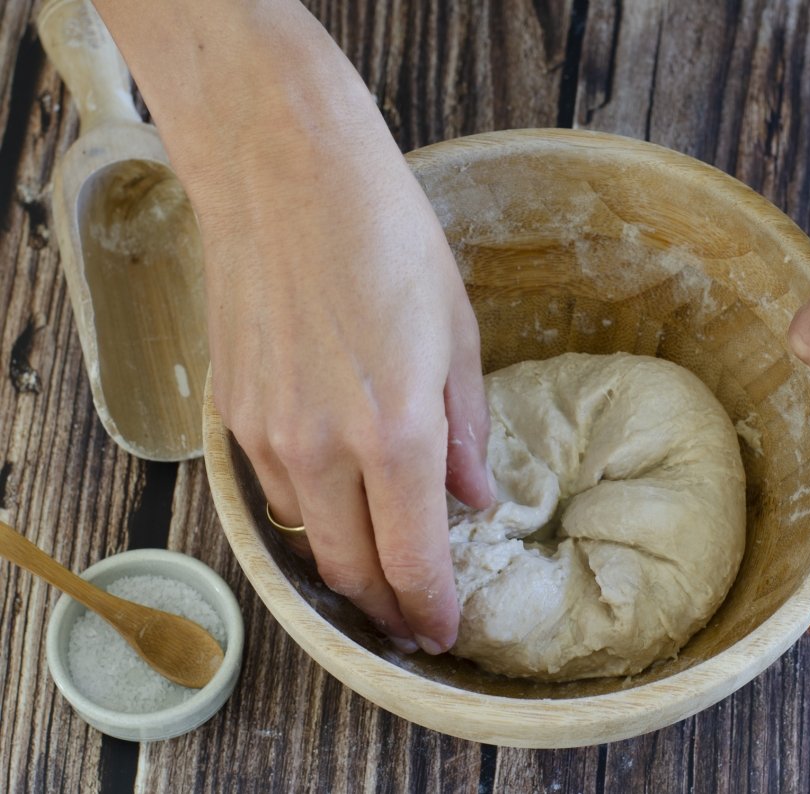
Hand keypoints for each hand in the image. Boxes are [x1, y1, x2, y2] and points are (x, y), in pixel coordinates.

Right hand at [158, 17, 491, 654]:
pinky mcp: (233, 414)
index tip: (444, 631)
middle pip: (351, 571)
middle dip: (385, 606)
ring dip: (346, 566)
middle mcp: (325, 450)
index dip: (430, 608)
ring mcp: (268, 435)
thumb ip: (465, 428)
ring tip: (380, 566)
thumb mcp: (456, 332)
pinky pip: (274, 494)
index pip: (413, 559)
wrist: (285, 172)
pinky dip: (310, 516)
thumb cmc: (387, 237)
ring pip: (309, 539)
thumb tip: (475, 497)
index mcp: (397, 432)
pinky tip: (337, 503)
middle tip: (411, 617)